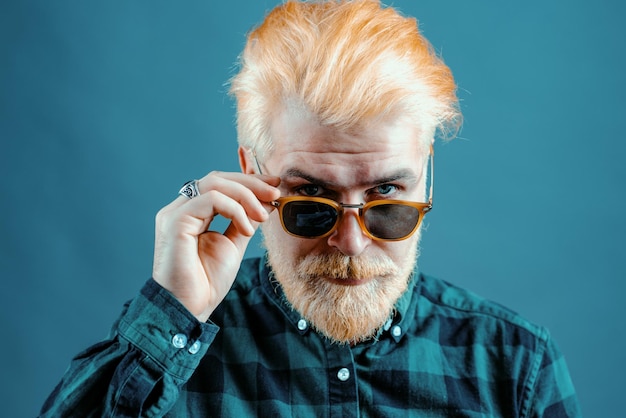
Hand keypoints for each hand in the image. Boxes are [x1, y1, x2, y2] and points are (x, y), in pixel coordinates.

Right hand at [152, 172, 280, 321]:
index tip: (274, 186)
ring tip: (263, 215)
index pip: (219, 184)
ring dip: (246, 195)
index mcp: (192, 213)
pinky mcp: (175, 221)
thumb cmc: (206, 283)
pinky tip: (246, 230)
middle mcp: (181, 209)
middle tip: (275, 191)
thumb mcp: (234, 244)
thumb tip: (266, 202)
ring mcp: (176, 213)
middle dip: (250, 182)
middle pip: (217, 178)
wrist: (189, 308)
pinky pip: (210, 200)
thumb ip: (246, 220)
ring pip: (214, 184)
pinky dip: (235, 209)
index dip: (248, 181)